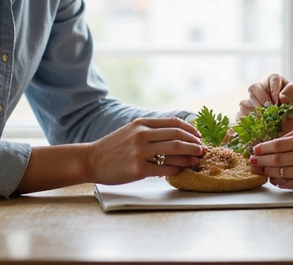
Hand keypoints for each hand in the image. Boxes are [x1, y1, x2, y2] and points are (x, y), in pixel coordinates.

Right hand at [87, 117, 203, 184]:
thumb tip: (177, 134)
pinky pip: (164, 169)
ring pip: (174, 151)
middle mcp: (142, 135)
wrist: (91, 160)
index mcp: (142, 123)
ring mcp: (140, 152)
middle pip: (177, 136)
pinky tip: (181, 169)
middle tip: (202, 149)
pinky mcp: (137, 170)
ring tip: (197, 159)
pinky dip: (177, 169)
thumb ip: (151, 130)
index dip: (190, 130)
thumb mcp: (131, 130)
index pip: (174, 123)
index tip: (198, 136)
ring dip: (189, 156)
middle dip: (194, 143)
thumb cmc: (113, 147)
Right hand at [237, 74, 292, 133]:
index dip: (275, 88)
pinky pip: (240, 117)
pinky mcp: (248, 118)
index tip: (281, 100)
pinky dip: (247, 121)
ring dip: (255, 111)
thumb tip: (281, 97)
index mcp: (277, 83)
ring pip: (244, 102)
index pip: (273, 78)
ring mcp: (254, 105)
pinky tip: (258, 125)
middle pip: (254, 88)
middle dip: (262, 99)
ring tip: (266, 119)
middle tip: (271, 109)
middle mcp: (263, 91)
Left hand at [248, 126, 292, 192]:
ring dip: (267, 172)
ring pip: (281, 173)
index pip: (279, 144)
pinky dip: (279, 182)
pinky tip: (274, 179)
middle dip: (261, 160)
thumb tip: (280, 139)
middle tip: (251, 161)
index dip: (264, 148)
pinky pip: (290, 184)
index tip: (255, 150)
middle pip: (277, 159)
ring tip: (259, 170)